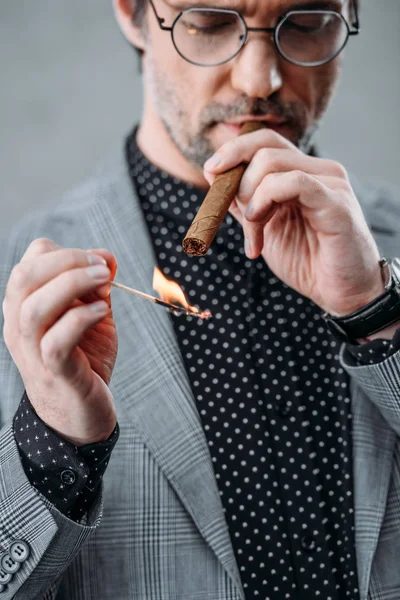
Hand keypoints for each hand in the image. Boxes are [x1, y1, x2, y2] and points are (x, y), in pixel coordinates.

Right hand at [2, 238, 118, 444]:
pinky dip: (80, 318)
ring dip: (73, 284)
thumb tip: (105, 256)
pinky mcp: (54, 373)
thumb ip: (97, 287)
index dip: (64, 253)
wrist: (80, 415)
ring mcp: (32, 352)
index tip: (97, 262)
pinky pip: (55, 341)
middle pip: (25, 277)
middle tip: (101, 268)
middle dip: (66, 261)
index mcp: (25, 308)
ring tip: (105, 283)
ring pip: (35, 308)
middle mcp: (19, 327)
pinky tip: (102, 311)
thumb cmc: (84, 360)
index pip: (29, 263)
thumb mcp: (92, 316)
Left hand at [204, 129, 382, 316]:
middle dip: (235, 176)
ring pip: (272, 163)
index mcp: (303, 173)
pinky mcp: (336, 203)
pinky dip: (265, 199)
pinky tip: (260, 226)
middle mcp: (319, 171)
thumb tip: (215, 177)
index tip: (210, 172)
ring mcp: (330, 183)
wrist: (341, 293)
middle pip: (265, 146)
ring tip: (254, 235)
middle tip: (232, 211)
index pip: (265, 141)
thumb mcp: (265, 228)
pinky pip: (293, 182)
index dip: (233, 150)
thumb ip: (244, 203)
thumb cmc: (307, 262)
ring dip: (248, 198)